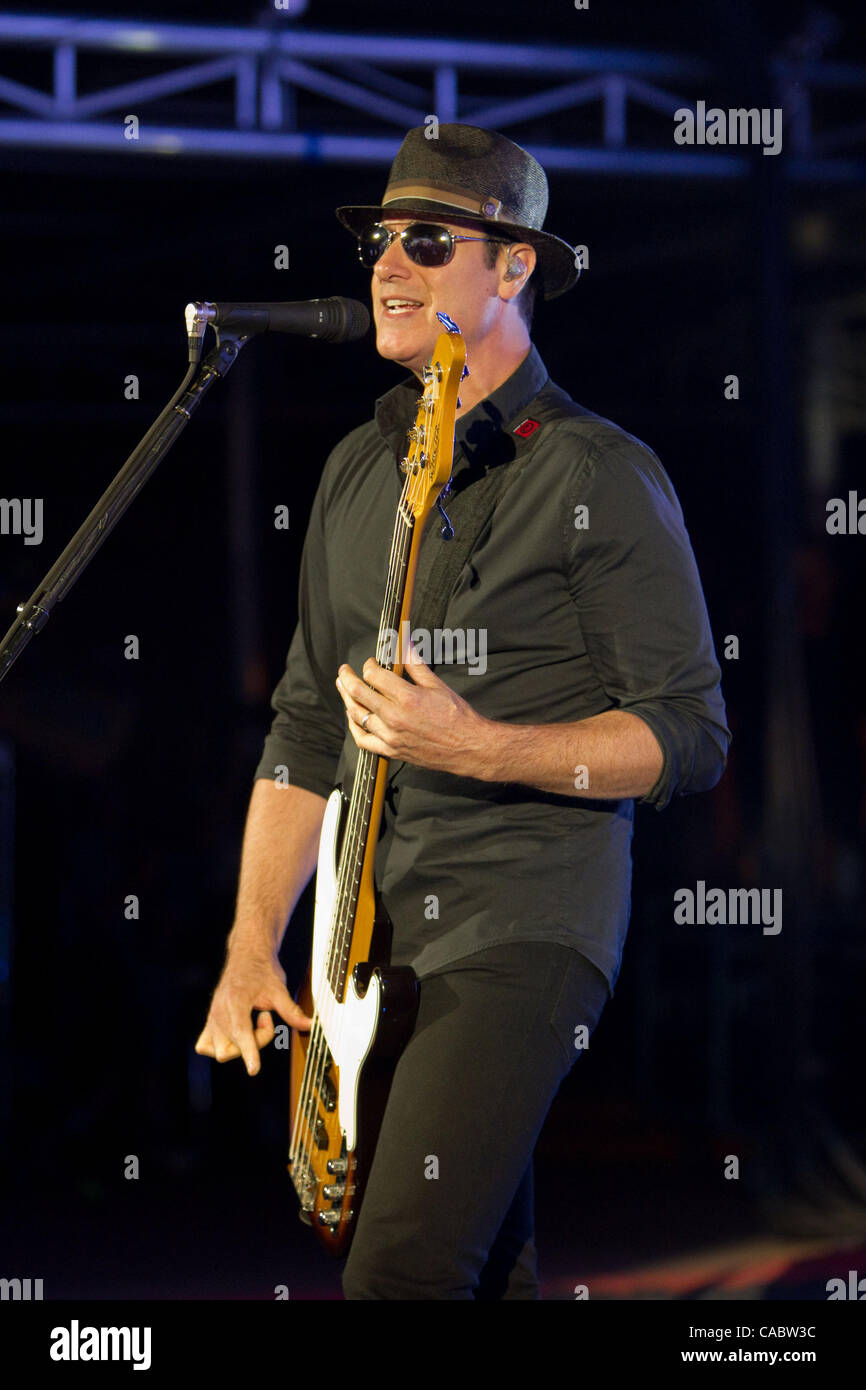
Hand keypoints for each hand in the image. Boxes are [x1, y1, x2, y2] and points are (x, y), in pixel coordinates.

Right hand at [195, 948, 311, 1075]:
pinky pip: (204, 1046)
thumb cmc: (261, 971)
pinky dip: (220, 1047)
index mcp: (235, 1001)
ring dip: (238, 1046)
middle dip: (254, 1042)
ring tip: (251, 1026)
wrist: (246, 956)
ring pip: (218, 1051)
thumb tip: (308, 1025)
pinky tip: (238, 1035)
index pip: (241, 1033)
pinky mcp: (210, 1021)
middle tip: (266, 1020)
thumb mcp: (279, 989)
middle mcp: (219, 1011)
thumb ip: (292, 1011)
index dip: (249, 1052)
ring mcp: (212, 1017)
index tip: (254, 1069)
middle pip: (231, 1047)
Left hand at [335, 641, 493, 776]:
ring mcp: (391, 736)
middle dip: (347, 678)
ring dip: (346, 699)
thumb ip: (415, 664)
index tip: (372, 663)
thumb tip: (404, 644)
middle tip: (344, 671)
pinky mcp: (391, 750)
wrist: (468, 747)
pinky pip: (362, 740)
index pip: (374, 675)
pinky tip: (352, 717)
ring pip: (357, 715)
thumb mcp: (437, 685)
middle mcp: (395, 717)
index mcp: (407, 697)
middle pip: (358, 693)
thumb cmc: (457, 716)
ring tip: (343, 689)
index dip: (369, 665)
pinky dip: (354, 726)